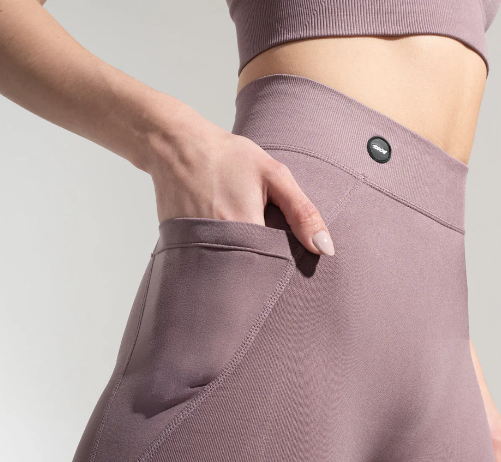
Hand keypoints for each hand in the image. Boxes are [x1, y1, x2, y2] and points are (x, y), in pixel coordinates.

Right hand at [143, 101, 334, 255]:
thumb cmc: (228, 157)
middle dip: (260, 274)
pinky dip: (217, 262)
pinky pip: (205, 266)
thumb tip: (324, 248)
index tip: (288, 269)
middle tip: (266, 265)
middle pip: (248, 276)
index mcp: (244, 226)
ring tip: (243, 254)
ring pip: (226, 274)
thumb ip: (302, 212)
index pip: (273, 268)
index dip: (282, 270)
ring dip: (238, 270)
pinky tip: (223, 249)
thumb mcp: (273, 175)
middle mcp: (218, 242)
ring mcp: (195, 247)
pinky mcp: (180, 248)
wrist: (175, 146)